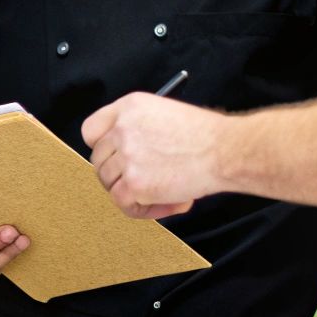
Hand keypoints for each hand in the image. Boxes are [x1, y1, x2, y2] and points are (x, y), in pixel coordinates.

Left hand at [82, 92, 228, 218]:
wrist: (225, 150)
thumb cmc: (205, 134)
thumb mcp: (164, 114)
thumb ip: (138, 128)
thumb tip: (124, 154)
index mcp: (128, 107)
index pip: (92, 130)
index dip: (101, 146)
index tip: (113, 156)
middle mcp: (121, 129)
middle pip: (99, 159)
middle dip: (119, 173)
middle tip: (144, 180)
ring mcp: (126, 157)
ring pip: (109, 183)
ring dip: (132, 192)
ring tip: (163, 193)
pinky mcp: (134, 184)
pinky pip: (123, 203)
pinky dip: (142, 209)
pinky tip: (168, 204)